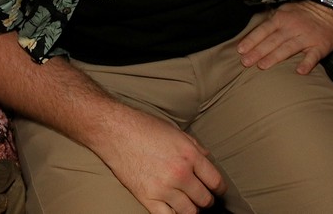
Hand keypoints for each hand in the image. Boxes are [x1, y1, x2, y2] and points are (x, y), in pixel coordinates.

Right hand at [97, 109, 225, 213]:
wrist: (114, 130)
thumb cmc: (142, 127)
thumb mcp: (175, 131)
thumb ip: (195, 146)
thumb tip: (207, 159)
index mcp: (189, 155)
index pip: (215, 181)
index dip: (219, 189)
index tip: (217, 191)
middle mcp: (179, 173)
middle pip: (204, 199)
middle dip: (205, 200)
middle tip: (201, 197)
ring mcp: (163, 187)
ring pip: (189, 212)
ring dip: (191, 209)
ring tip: (187, 203)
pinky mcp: (147, 197)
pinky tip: (172, 209)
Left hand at [237, 1, 332, 73]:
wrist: (329, 9)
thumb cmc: (303, 13)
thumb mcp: (284, 11)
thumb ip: (271, 22)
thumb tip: (254, 34)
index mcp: (282, 19)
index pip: (263, 30)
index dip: (252, 40)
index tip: (241, 50)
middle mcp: (292, 28)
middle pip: (272, 41)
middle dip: (258, 52)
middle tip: (246, 62)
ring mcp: (306, 37)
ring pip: (288, 48)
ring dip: (274, 57)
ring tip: (262, 66)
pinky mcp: (320, 46)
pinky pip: (313, 56)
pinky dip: (307, 63)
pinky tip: (299, 71)